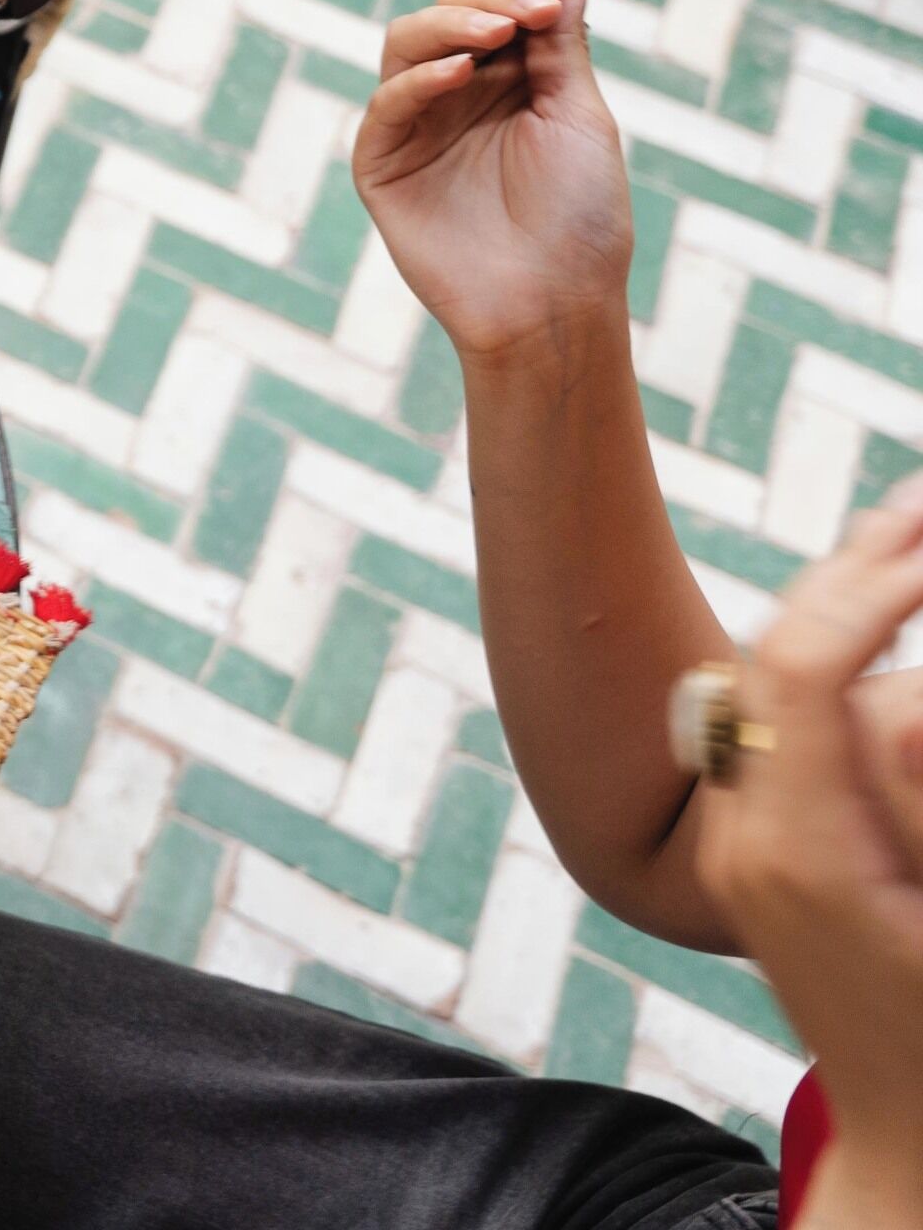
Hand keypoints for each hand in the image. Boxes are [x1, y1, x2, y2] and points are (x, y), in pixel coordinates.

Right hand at [352, 0, 630, 362]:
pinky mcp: (383, 160)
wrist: (553, 301)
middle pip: (447, 10)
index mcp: (512, 78)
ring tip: (497, 33)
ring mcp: (418, 124)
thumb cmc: (581, 217)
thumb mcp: (580, 116)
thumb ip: (564, 43)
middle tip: (528, 12)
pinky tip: (462, 74)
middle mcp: (460, 92)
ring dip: (450, 23)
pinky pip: (388, 101)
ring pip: (406, 41)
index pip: (498, 2)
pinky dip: (420, 77)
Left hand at [693, 483, 922, 1227]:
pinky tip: (876, 608)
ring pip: (779, 685)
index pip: (802, 668)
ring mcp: (745, 841)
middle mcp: (745, 834)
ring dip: (846, 606)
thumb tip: (904, 704)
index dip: (870, 589)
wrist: (912, 1141)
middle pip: (783, 659)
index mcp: (792, 849)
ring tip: (903, 538)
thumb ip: (918, 796)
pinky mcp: (763, 850)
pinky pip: (783, 725)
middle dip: (858, 576)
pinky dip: (831, 663)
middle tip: (916, 509)